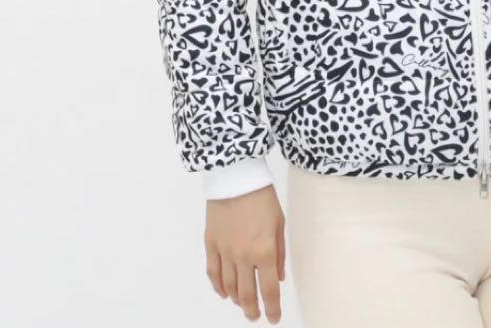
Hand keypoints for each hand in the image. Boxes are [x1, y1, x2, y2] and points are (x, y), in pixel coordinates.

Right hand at [205, 184, 286, 322]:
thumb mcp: (279, 223)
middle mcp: (243, 256)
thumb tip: (278, 278)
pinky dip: (218, 287)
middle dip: (252, 310)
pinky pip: (213, 273)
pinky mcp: (210, 244)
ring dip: (237, 300)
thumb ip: (279, 253)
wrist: (236, 177)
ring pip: (229, 287)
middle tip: (256, 316)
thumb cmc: (262, 197)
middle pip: (246, 294)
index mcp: (264, 251)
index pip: (268, 290)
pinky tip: (224, 292)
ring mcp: (224, 251)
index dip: (272, 308)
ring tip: (243, 305)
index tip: (274, 318)